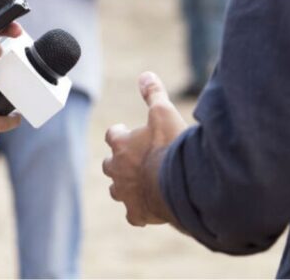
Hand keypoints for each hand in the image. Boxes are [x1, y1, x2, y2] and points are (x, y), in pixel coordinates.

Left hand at [102, 72, 186, 226]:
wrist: (179, 183)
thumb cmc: (170, 146)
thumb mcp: (164, 112)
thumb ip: (153, 93)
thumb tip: (144, 74)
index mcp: (120, 144)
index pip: (112, 135)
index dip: (120, 133)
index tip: (128, 132)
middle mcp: (116, 169)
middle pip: (109, 164)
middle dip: (118, 161)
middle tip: (134, 159)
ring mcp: (125, 193)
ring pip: (117, 190)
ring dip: (125, 186)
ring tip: (140, 183)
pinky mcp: (137, 213)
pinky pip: (133, 215)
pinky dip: (139, 212)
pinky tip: (150, 210)